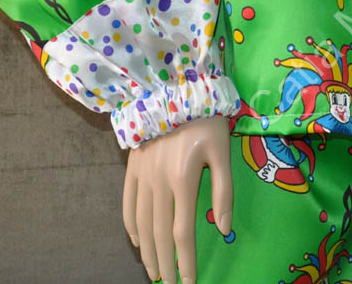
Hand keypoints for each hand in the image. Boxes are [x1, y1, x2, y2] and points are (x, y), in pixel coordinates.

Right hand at [123, 116, 231, 283]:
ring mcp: (141, 176)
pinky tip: (137, 240)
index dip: (185, 260)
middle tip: (169, 283)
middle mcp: (158, 183)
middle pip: (158, 234)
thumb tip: (224, 228)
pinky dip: (131, 226)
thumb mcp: (222, 152)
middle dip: (164, 263)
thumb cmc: (205, 120)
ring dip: (146, 251)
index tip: (188, 282)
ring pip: (141, 223)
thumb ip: (224, 191)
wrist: (172, 88)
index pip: (182, 232)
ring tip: (154, 270)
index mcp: (183, 181)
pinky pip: (128, 204)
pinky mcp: (132, 167)